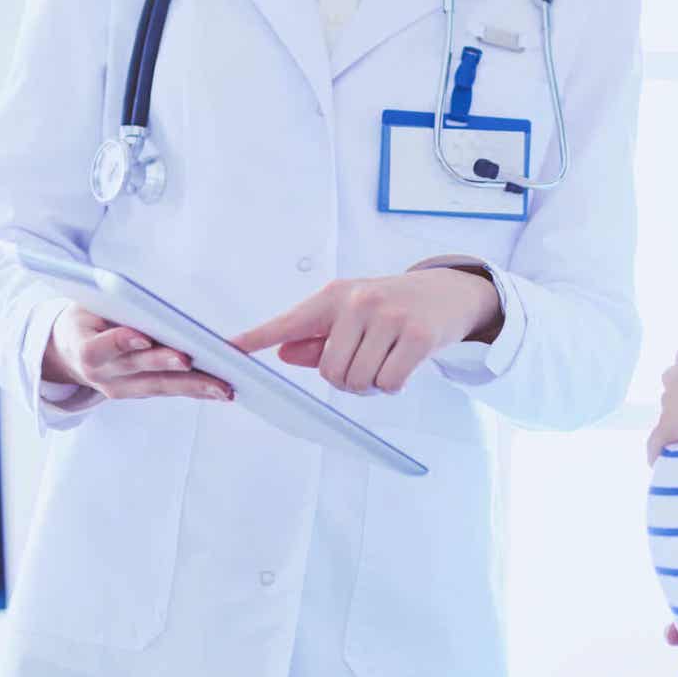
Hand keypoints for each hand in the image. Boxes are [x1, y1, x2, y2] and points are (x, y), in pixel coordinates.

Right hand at [42, 305, 232, 402]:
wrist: (68, 352)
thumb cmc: (84, 319)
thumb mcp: (85, 306)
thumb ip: (108, 305)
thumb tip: (139, 299)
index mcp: (84, 349)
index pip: (100, 348)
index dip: (120, 342)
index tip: (142, 337)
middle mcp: (103, 375)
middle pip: (138, 370)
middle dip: (166, 365)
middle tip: (190, 360)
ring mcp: (121, 389)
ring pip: (160, 387)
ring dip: (193, 387)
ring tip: (223, 386)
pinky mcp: (139, 393)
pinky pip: (169, 390)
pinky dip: (195, 390)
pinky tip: (220, 389)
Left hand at [231, 269, 500, 394]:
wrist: (451, 292)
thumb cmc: (394, 305)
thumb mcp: (352, 313)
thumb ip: (317, 337)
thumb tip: (283, 353)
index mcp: (333, 296)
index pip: (287, 322)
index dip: (255, 338)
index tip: (226, 349)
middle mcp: (357, 302)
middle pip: (330, 372)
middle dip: (347, 379)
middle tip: (367, 361)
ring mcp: (388, 317)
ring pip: (358, 381)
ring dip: (371, 384)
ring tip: (386, 360)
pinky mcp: (416, 336)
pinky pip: (388, 383)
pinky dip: (393, 385)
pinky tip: (403, 364)